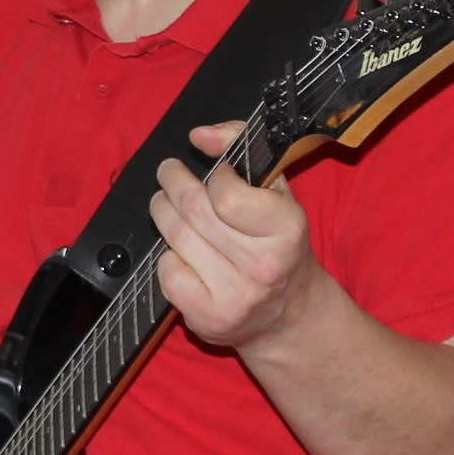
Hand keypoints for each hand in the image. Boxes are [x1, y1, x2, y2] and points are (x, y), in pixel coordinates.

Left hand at [149, 120, 312, 350]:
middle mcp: (263, 266)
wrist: (290, 313)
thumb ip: (241, 147)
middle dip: (172, 183)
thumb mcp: (276, 190)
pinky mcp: (208, 318)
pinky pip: (167, 273)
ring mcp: (234, 296)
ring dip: (163, 213)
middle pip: (193, 212)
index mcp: (286, 230)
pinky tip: (181, 252)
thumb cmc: (279, 242)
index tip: (217, 174)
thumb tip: (200, 135)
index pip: (226, 194)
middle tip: (169, 173)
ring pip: (176, 238)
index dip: (215, 176)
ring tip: (167, 203)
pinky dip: (167, 257)